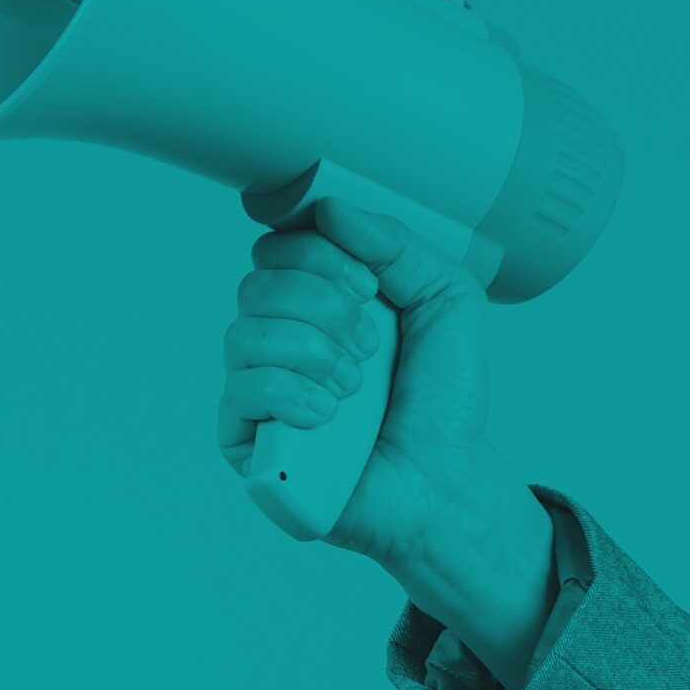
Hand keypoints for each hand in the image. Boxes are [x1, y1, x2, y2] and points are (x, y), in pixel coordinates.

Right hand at [219, 197, 556, 689]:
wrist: (449, 480)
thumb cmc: (444, 398)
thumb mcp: (447, 297)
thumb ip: (396, 242)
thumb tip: (330, 209)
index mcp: (317, 297)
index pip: (280, 245)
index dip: (321, 255)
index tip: (370, 287)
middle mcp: (280, 335)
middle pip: (258, 282)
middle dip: (325, 306)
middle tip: (369, 344)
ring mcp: (259, 386)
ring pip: (244, 333)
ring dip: (313, 352)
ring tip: (353, 386)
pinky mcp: (247, 438)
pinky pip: (239, 392)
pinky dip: (291, 394)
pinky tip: (327, 414)